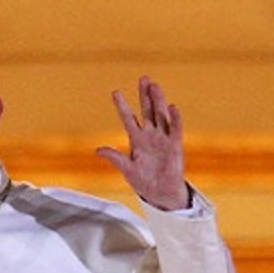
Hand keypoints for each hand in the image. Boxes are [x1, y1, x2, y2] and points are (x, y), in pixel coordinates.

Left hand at [95, 76, 189, 210]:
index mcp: (137, 140)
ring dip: (158, 101)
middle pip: (147, 111)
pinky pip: (175, 129)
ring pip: (161, 115)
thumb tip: (97, 150)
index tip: (115, 92)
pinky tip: (172, 107)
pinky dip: (174, 119)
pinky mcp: (175, 146)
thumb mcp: (127, 169)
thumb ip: (115, 158)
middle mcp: (151, 135)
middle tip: (144, 78)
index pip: (128, 118)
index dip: (122, 106)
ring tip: (155, 86)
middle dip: (145, 95)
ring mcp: (163, 139)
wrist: (161, 194)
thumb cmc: (144, 181)